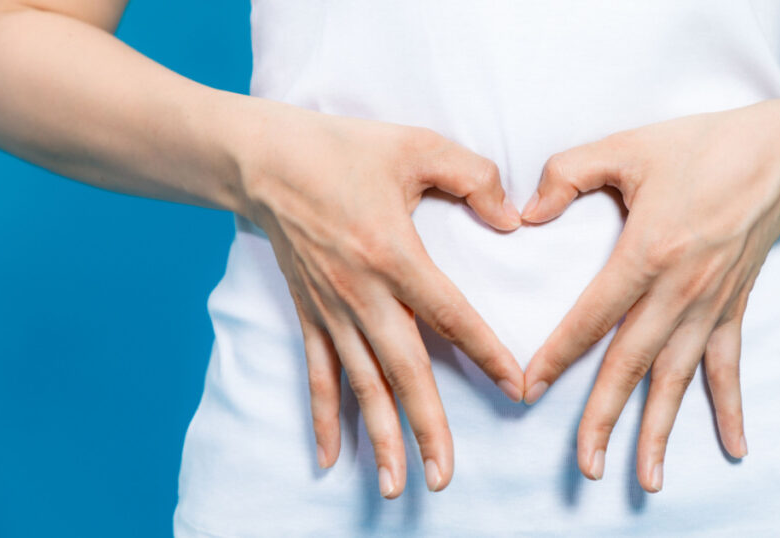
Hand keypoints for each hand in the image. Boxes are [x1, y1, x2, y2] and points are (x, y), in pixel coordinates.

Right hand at [232, 102, 524, 497]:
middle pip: (403, 371)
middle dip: (426, 426)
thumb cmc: (342, 149)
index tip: (516, 388)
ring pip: (361, 384)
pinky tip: (331, 458)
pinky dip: (324, 417)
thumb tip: (511, 220)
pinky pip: (318, 373)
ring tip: (398, 485)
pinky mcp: (308, 313)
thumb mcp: (417, 146)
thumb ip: (474, 178)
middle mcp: (361, 293)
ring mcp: (331, 309)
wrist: (263, 159)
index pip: (451, 316)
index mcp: (393, 253)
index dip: (486, 354)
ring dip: (380, 437)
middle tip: (444, 476)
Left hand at [521, 100, 779, 491]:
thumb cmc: (700, 147)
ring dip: (661, 430)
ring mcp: (711, 306)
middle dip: (605, 418)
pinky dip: (731, 408)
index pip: (591, 317)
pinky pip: (729, 366)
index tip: (528, 390)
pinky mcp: (733, 308)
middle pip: (633, 364)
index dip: (557, 355)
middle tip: (585, 466)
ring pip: (678, 378)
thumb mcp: (627, 146)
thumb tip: (525, 212)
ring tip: (646, 479)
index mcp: (648, 252)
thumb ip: (568, 173)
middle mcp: (680, 290)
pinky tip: (735, 448)